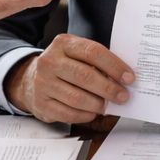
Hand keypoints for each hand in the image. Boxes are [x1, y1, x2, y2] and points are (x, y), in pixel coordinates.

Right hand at [4, 34, 133, 123]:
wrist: (30, 80)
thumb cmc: (64, 66)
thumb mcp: (76, 54)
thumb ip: (96, 61)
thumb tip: (124, 78)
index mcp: (63, 43)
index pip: (93, 52)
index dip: (114, 66)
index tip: (129, 78)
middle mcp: (49, 61)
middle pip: (85, 76)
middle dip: (109, 88)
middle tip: (123, 96)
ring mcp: (42, 83)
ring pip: (77, 98)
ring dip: (98, 104)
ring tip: (107, 106)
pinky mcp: (40, 103)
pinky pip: (68, 113)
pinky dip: (85, 115)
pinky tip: (93, 112)